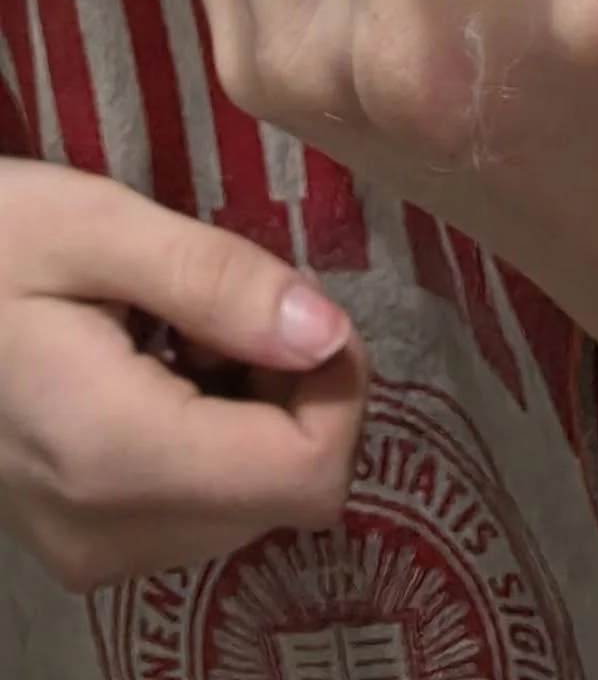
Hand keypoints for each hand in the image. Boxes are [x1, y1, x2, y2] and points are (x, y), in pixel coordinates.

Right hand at [0, 160, 364, 591]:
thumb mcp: (97, 225)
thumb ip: (217, 279)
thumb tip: (326, 331)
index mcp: (115, 453)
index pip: (309, 475)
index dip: (337, 387)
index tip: (298, 305)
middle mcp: (109, 532)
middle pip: (287, 493)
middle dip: (294, 391)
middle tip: (229, 303)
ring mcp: (90, 551)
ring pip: (250, 503)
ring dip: (253, 410)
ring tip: (180, 329)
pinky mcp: (82, 544)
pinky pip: (199, 506)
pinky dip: (211, 434)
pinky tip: (159, 364)